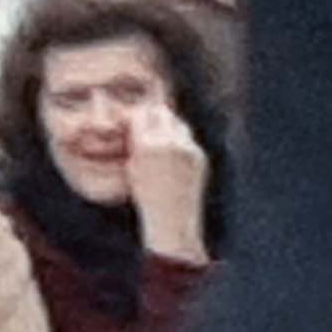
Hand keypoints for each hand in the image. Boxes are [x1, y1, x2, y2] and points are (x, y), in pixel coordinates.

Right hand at [126, 98, 213, 264]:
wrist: (173, 219)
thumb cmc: (145, 195)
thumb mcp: (132, 167)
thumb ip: (135, 142)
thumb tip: (134, 119)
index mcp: (147, 146)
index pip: (141, 114)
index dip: (135, 116)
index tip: (131, 121)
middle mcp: (169, 143)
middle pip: (161, 112)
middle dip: (152, 115)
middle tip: (146, 123)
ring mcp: (188, 149)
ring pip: (178, 123)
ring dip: (168, 126)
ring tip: (160, 138)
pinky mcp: (199, 156)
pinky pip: (188, 139)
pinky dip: (180, 141)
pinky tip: (173, 154)